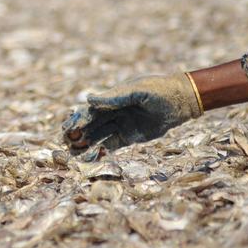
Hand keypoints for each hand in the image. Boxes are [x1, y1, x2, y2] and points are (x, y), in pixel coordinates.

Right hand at [62, 73, 202, 152]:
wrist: (181, 101)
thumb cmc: (159, 91)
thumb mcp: (138, 91)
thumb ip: (115, 97)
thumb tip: (88, 100)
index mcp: (112, 99)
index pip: (90, 110)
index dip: (78, 119)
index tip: (68, 128)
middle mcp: (113, 112)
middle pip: (90, 124)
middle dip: (77, 132)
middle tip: (66, 141)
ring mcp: (121, 125)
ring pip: (98, 136)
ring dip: (85, 143)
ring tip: (74, 152)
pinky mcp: (130, 137)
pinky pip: (112, 145)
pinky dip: (101, 151)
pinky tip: (92, 156)